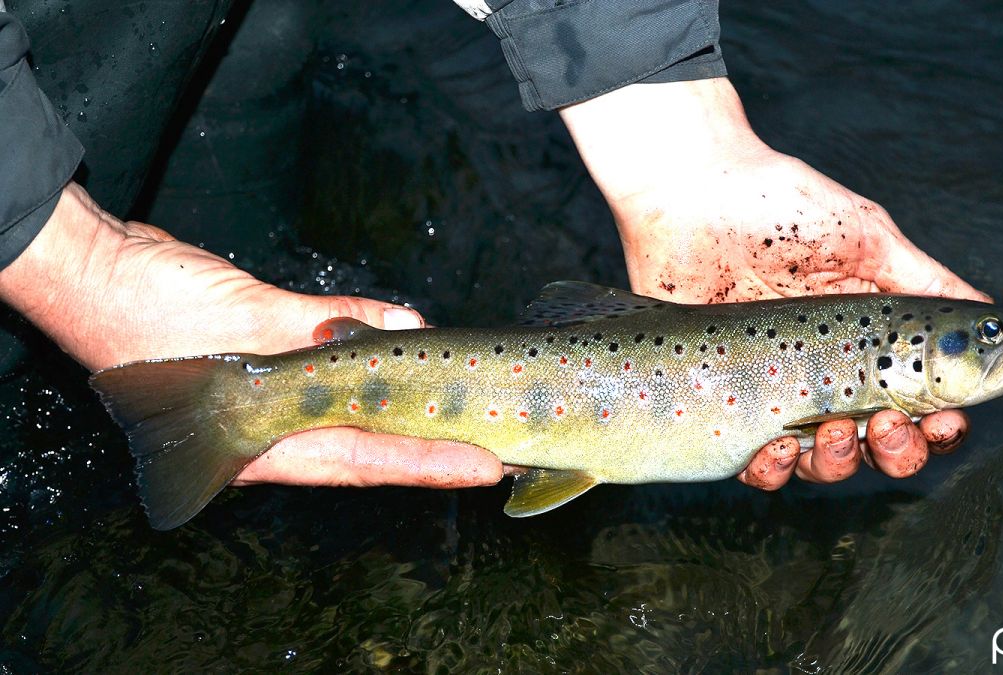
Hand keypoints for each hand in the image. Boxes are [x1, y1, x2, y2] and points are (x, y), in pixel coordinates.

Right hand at [0, 183, 502, 488]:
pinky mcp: (274, 355)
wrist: (92, 272)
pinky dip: (376, 358)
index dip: (429, 465)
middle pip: (371, 443)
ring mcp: (275, 395)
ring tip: (473, 409)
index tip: (485, 467)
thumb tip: (404, 330)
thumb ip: (324, 327)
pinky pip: (339, 365)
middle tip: (502, 445)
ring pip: (358, 408)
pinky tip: (415, 349)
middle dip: (434, 446)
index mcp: (263, 440)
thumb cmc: (148, 311)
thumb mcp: (242, 321)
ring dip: (413, 408)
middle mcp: (276, 427)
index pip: (365, 457)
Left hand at [560, 78, 988, 487]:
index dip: (941, 425)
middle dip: (897, 451)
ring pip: (824, 464)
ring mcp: (776, 393)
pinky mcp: (722, 405)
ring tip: (835, 431)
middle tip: (885, 423)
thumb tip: (996, 315)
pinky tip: (778, 446)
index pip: (921, 404)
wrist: (692, 193)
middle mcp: (829, 375)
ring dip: (841, 464)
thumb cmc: (781, 206)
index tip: (946, 418)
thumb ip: (926, 282)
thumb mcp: (868, 237)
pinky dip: (773, 470)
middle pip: (880, 446)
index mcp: (871, 342)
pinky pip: (754, 465)